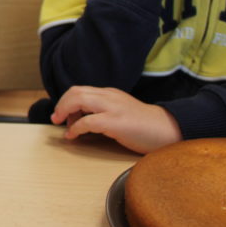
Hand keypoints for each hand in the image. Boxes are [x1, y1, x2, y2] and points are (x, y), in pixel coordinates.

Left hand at [50, 85, 181, 153]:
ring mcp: (112, 108)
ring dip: (64, 112)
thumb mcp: (119, 112)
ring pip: (78, 100)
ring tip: (62, 125)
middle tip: (56, 119)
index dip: (66, 101)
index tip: (63, 115)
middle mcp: (109, 97)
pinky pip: (88, 121)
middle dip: (61, 105)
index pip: (80, 90)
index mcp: (109, 94)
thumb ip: (101, 112)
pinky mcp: (116, 122)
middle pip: (75, 92)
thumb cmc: (144, 126)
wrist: (168, 129)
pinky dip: (75, 128)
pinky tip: (73, 136)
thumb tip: (79, 121)